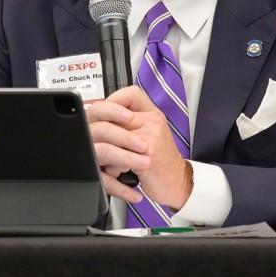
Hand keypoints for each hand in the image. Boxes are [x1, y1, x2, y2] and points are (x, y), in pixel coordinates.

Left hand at [85, 86, 191, 210]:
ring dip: (107, 151)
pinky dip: (114, 167)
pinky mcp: (147, 154)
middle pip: (116, 115)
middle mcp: (153, 122)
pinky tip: (119, 172)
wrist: (177, 182)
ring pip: (114, 136)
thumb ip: (131, 124)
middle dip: (102, 131)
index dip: (114, 101)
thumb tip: (103, 118)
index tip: (105, 114)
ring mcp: (151, 136)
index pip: (131, 94)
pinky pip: (119, 156)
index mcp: (153, 115)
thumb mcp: (150, 136)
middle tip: (99, 141)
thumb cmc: (161, 162)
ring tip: (108, 161)